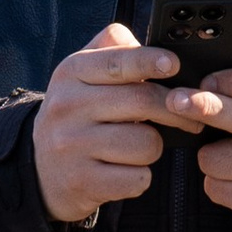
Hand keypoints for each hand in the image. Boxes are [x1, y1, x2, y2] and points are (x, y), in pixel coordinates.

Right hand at [32, 20, 179, 225]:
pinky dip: (141, 176)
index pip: (117, 62)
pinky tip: (127, 170)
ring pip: (146, 143)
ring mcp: (72, 146)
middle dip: (175, 110)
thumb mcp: (83, 73)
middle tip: (190, 116)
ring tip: (140, 146)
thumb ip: (115, 49)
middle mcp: (67, 106)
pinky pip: (138, 178)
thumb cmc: (78, 113)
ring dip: (154, 146)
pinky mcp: (82, 182)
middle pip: (142, 101)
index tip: (173, 64)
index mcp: (71, 72)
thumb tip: (157, 49)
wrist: (41, 169)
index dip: (150, 61)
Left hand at [176, 39, 231, 231]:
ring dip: (207, 155)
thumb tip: (214, 44)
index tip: (204, 80)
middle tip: (175, 101)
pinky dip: (215, 182)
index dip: (231, 79)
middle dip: (202, 107)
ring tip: (221, 151)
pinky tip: (230, 176)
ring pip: (218, 158)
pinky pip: (219, 188)